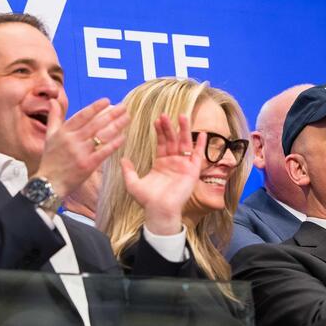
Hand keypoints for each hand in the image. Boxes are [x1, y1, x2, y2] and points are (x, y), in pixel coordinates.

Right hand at [36, 98, 128, 197]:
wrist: (49, 182)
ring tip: (127, 118)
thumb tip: (53, 101)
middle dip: (111, 114)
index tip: (107, 100)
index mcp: (64, 132)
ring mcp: (80, 152)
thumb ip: (53, 118)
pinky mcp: (87, 164)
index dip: (95, 107)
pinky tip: (123, 137)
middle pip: (95, 124)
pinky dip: (114, 144)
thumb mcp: (49, 136)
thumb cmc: (51, 159)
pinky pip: (103, 152)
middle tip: (124, 107)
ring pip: (101, 135)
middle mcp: (72, 140)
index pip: (82, 116)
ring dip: (116, 126)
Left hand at [122, 114, 206, 234]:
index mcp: (161, 163)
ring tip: (183, 116)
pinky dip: (201, 145)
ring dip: (185, 130)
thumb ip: (128, 171)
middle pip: (173, 140)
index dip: (159, 132)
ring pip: (185, 144)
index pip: (161, 143)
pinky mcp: (193, 171)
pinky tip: (203, 134)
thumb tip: (123, 159)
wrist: (159, 211)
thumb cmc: (147, 200)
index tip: (157, 120)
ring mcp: (184, 166)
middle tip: (166, 115)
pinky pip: (198, 156)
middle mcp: (173, 162)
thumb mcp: (133, 183)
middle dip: (170, 127)